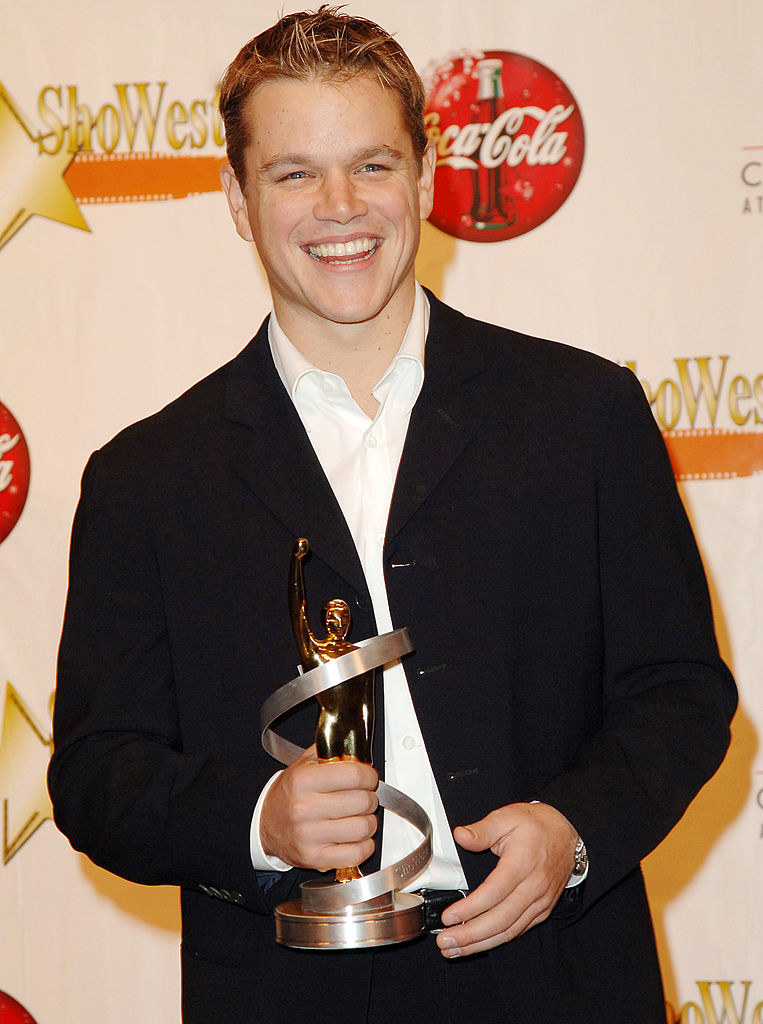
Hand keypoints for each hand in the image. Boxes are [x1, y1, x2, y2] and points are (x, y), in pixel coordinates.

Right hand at [260, 745, 378, 870]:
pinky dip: (365, 846)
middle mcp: (304, 808)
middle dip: (370, 797)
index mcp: (303, 781)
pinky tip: (358, 838)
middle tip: (364, 797)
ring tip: (361, 817)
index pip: (353, 775)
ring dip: (369, 822)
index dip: (368, 775)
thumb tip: (354, 746)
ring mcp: (309, 836)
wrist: (265, 826)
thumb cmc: (289, 795)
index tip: (368, 777)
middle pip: (362, 801)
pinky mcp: (315, 857)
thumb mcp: (302, 765)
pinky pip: (357, 853)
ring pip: (363, 828)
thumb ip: (328, 752)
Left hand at [435, 802, 577, 957]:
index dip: (470, 908)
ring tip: (455, 949)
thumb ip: (483, 829)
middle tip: (446, 941)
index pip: (494, 893)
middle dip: (471, 935)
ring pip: (509, 930)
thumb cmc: (537, 825)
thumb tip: (461, 835)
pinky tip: (478, 943)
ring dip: (480, 943)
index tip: (449, 916)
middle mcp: (534, 887)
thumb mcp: (507, 817)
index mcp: (522, 863)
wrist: (566, 834)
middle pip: (500, 919)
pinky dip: (497, 940)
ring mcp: (540, 901)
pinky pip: (519, 930)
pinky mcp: (542, 910)